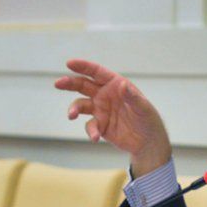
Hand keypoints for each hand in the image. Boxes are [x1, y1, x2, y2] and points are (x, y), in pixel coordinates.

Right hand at [54, 59, 172, 174]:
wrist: (147, 142)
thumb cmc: (148, 120)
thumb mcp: (143, 107)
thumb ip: (132, 96)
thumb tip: (122, 84)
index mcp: (115, 85)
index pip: (96, 73)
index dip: (83, 67)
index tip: (70, 64)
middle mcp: (105, 95)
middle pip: (83, 85)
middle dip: (70, 83)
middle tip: (58, 83)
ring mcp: (100, 110)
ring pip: (81, 105)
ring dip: (74, 109)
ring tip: (71, 115)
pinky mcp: (99, 125)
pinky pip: (90, 126)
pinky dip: (91, 131)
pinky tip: (95, 137)